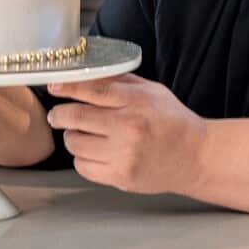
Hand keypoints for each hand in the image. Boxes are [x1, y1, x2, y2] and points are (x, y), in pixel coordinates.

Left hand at [46, 74, 206, 195]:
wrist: (195, 157)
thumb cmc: (173, 122)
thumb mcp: (153, 91)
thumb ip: (121, 81)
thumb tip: (88, 72)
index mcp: (137, 102)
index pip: (92, 90)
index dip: (67, 87)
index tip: (54, 86)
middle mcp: (129, 128)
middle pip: (75, 117)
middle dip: (60, 115)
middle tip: (58, 115)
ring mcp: (124, 155)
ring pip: (75, 143)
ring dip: (73, 136)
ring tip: (84, 134)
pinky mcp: (120, 176)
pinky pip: (83, 166)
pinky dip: (83, 158)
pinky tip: (95, 152)